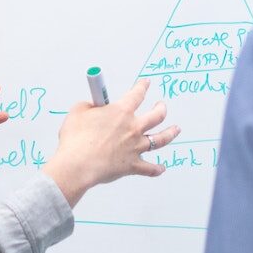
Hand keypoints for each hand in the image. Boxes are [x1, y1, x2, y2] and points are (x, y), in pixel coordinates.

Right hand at [41, 79, 180, 206]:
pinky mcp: (132, 166)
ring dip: (170, 133)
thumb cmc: (76, 138)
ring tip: (176, 129)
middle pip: (156, 115)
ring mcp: (135, 147)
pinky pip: (149, 168)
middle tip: (161, 106)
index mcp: (121, 112)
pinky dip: (156, 169)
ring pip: (160, 139)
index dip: (142, 87)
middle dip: (161, 108)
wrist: (78, 164)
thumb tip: (92, 107)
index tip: (145, 83)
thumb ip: (88, 106)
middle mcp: (133, 128)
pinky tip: (161, 169)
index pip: (137, 94)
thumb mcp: (77, 112)